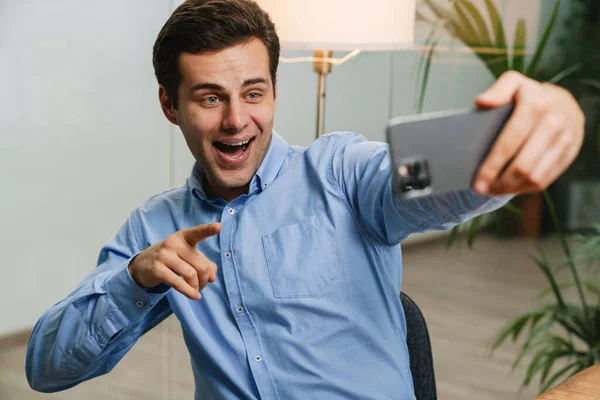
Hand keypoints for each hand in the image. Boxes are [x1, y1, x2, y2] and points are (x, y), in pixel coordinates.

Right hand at [128, 222, 220, 299]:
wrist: (143, 264)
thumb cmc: (172, 258)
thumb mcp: (189, 256)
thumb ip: (205, 264)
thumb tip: (212, 278)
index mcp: (184, 237)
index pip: (197, 233)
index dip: (208, 230)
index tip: (219, 226)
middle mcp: (173, 243)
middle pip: (200, 265)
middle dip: (205, 278)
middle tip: (203, 284)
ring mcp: (164, 255)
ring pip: (191, 274)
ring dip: (197, 286)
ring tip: (197, 289)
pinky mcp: (157, 269)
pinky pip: (178, 283)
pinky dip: (189, 292)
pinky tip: (195, 297)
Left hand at [473, 71, 584, 195]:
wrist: (563, 103)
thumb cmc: (528, 96)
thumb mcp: (513, 84)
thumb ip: (497, 90)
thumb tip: (481, 102)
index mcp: (536, 104)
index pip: (510, 141)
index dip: (492, 165)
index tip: (477, 181)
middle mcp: (554, 123)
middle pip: (522, 165)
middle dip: (498, 182)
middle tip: (480, 189)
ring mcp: (565, 140)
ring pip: (534, 177)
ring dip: (510, 188)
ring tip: (492, 190)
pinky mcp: (569, 155)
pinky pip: (544, 179)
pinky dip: (523, 188)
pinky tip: (508, 187)